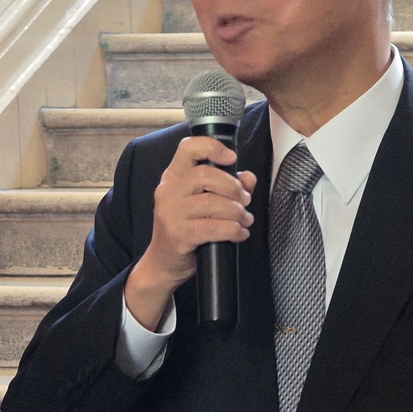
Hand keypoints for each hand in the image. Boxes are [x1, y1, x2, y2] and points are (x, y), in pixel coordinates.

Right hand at [125, 136, 255, 330]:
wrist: (163, 264)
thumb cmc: (186, 229)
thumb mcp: (204, 203)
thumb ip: (227, 187)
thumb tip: (248, 177)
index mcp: (173, 177)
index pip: (187, 148)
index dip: (211, 147)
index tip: (231, 158)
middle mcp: (168, 191)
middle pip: (204, 174)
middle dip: (232, 187)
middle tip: (245, 200)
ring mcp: (171, 213)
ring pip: (211, 203)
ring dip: (236, 212)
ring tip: (245, 219)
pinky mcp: (178, 235)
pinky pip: (213, 227)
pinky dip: (233, 230)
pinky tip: (239, 233)